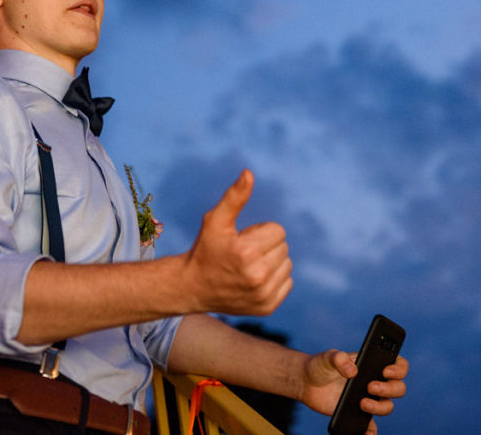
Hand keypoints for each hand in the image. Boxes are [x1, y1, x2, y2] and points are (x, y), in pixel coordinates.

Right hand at [182, 170, 292, 315]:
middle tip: (243, 254)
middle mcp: (257, 276)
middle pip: (284, 247)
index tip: (242, 240)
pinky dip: (275, 279)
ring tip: (248, 267)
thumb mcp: (216, 220)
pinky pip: (288, 282)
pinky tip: (254, 280)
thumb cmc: (206, 249)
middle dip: (266, 246)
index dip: (260, 231)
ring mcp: (263, 295)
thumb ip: (235, 197)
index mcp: (246, 252)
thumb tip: (249, 173)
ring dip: (272, 262)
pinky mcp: (267, 307)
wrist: (193, 287)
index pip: (278, 231)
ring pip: (287, 265)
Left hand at [300, 350, 408, 433]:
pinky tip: (365, 434)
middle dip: (389, 389)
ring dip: (380, 407)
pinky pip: (371, 428)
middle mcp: (376, 382)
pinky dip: (371, 433)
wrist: (308, 383)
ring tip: (362, 403)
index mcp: (374, 364)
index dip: (399, 368)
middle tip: (370, 386)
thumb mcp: (328, 356)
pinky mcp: (359, 416)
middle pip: (398, 388)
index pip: (398, 365)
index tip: (386, 371)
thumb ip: (339, 358)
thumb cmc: (322, 365)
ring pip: (388, 407)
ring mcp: (369, 400)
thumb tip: (352, 372)